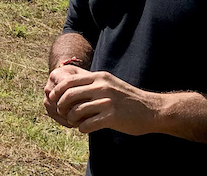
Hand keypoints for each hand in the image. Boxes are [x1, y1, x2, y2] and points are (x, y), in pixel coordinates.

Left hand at [47, 68, 161, 135]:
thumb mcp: (109, 84)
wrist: (151, 109)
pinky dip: (82, 128)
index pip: (70, 81)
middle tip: (63, 114)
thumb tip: (69, 89)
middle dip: (61, 106)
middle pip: (70, 95)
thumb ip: (92, 84)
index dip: (58, 92)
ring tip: (75, 122)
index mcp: (99, 77)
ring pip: (77, 110)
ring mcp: (107, 102)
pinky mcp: (112, 117)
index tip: (55, 100)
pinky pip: (88, 124)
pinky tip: (85, 129)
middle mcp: (102, 86)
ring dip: (72, 119)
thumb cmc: (127, 99)